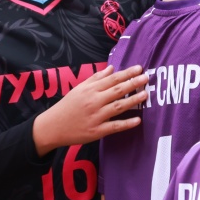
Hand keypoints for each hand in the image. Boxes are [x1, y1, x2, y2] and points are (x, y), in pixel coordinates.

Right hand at [32, 65, 146, 154]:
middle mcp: (93, 101)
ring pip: (118, 106)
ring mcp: (96, 116)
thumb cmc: (67, 106)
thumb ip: (95, 78)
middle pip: (117, 90)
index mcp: (89, 90)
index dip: (126, 73)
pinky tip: (138, 120)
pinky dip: (126, 123)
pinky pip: (114, 126)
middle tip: (146, 78)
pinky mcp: (97, 130)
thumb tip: (111, 68)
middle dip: (133, 83)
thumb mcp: (78, 89)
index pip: (111, 79)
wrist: (52, 127)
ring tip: (145, 94)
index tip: (139, 68)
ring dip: (133, 100)